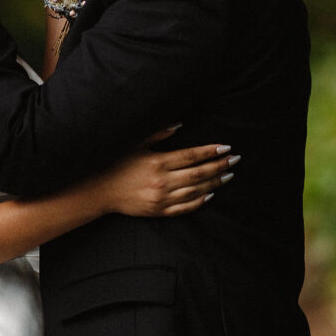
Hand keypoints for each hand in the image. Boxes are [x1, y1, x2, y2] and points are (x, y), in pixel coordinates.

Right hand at [100, 134, 237, 217]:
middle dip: (219, 166)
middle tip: (235, 160)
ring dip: (214, 182)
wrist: (100, 190)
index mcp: (157, 162)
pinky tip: (210, 193)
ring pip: (196, 190)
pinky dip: (200, 201)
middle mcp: (162, 181)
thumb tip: (179, 124)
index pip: (191, 156)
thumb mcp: (135, 143)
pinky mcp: (159, 211)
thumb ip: (158, 133)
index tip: (226, 148)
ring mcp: (161, 198)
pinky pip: (185, 207)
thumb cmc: (116, 163)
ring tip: (228, 175)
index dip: (210, 152)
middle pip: (199, 173)